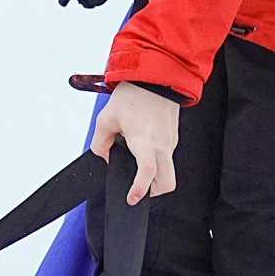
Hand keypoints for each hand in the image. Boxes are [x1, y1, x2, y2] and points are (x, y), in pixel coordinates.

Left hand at [92, 83, 179, 202]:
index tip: (132, 199)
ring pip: (168, 170)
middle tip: (138, 189)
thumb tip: (105, 157)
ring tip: (136, 160)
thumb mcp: (106, 118)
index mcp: (145, 140)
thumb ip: (101, 143)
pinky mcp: (173, 137)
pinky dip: (156, 159)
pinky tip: (142, 146)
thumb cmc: (132, 94)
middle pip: (167, 182)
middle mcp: (162, 144)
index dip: (140, 190)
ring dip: (154, 174)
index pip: (148, 172)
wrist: (156, 76)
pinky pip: (167, 156)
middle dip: (153, 192)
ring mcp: (171, 141)